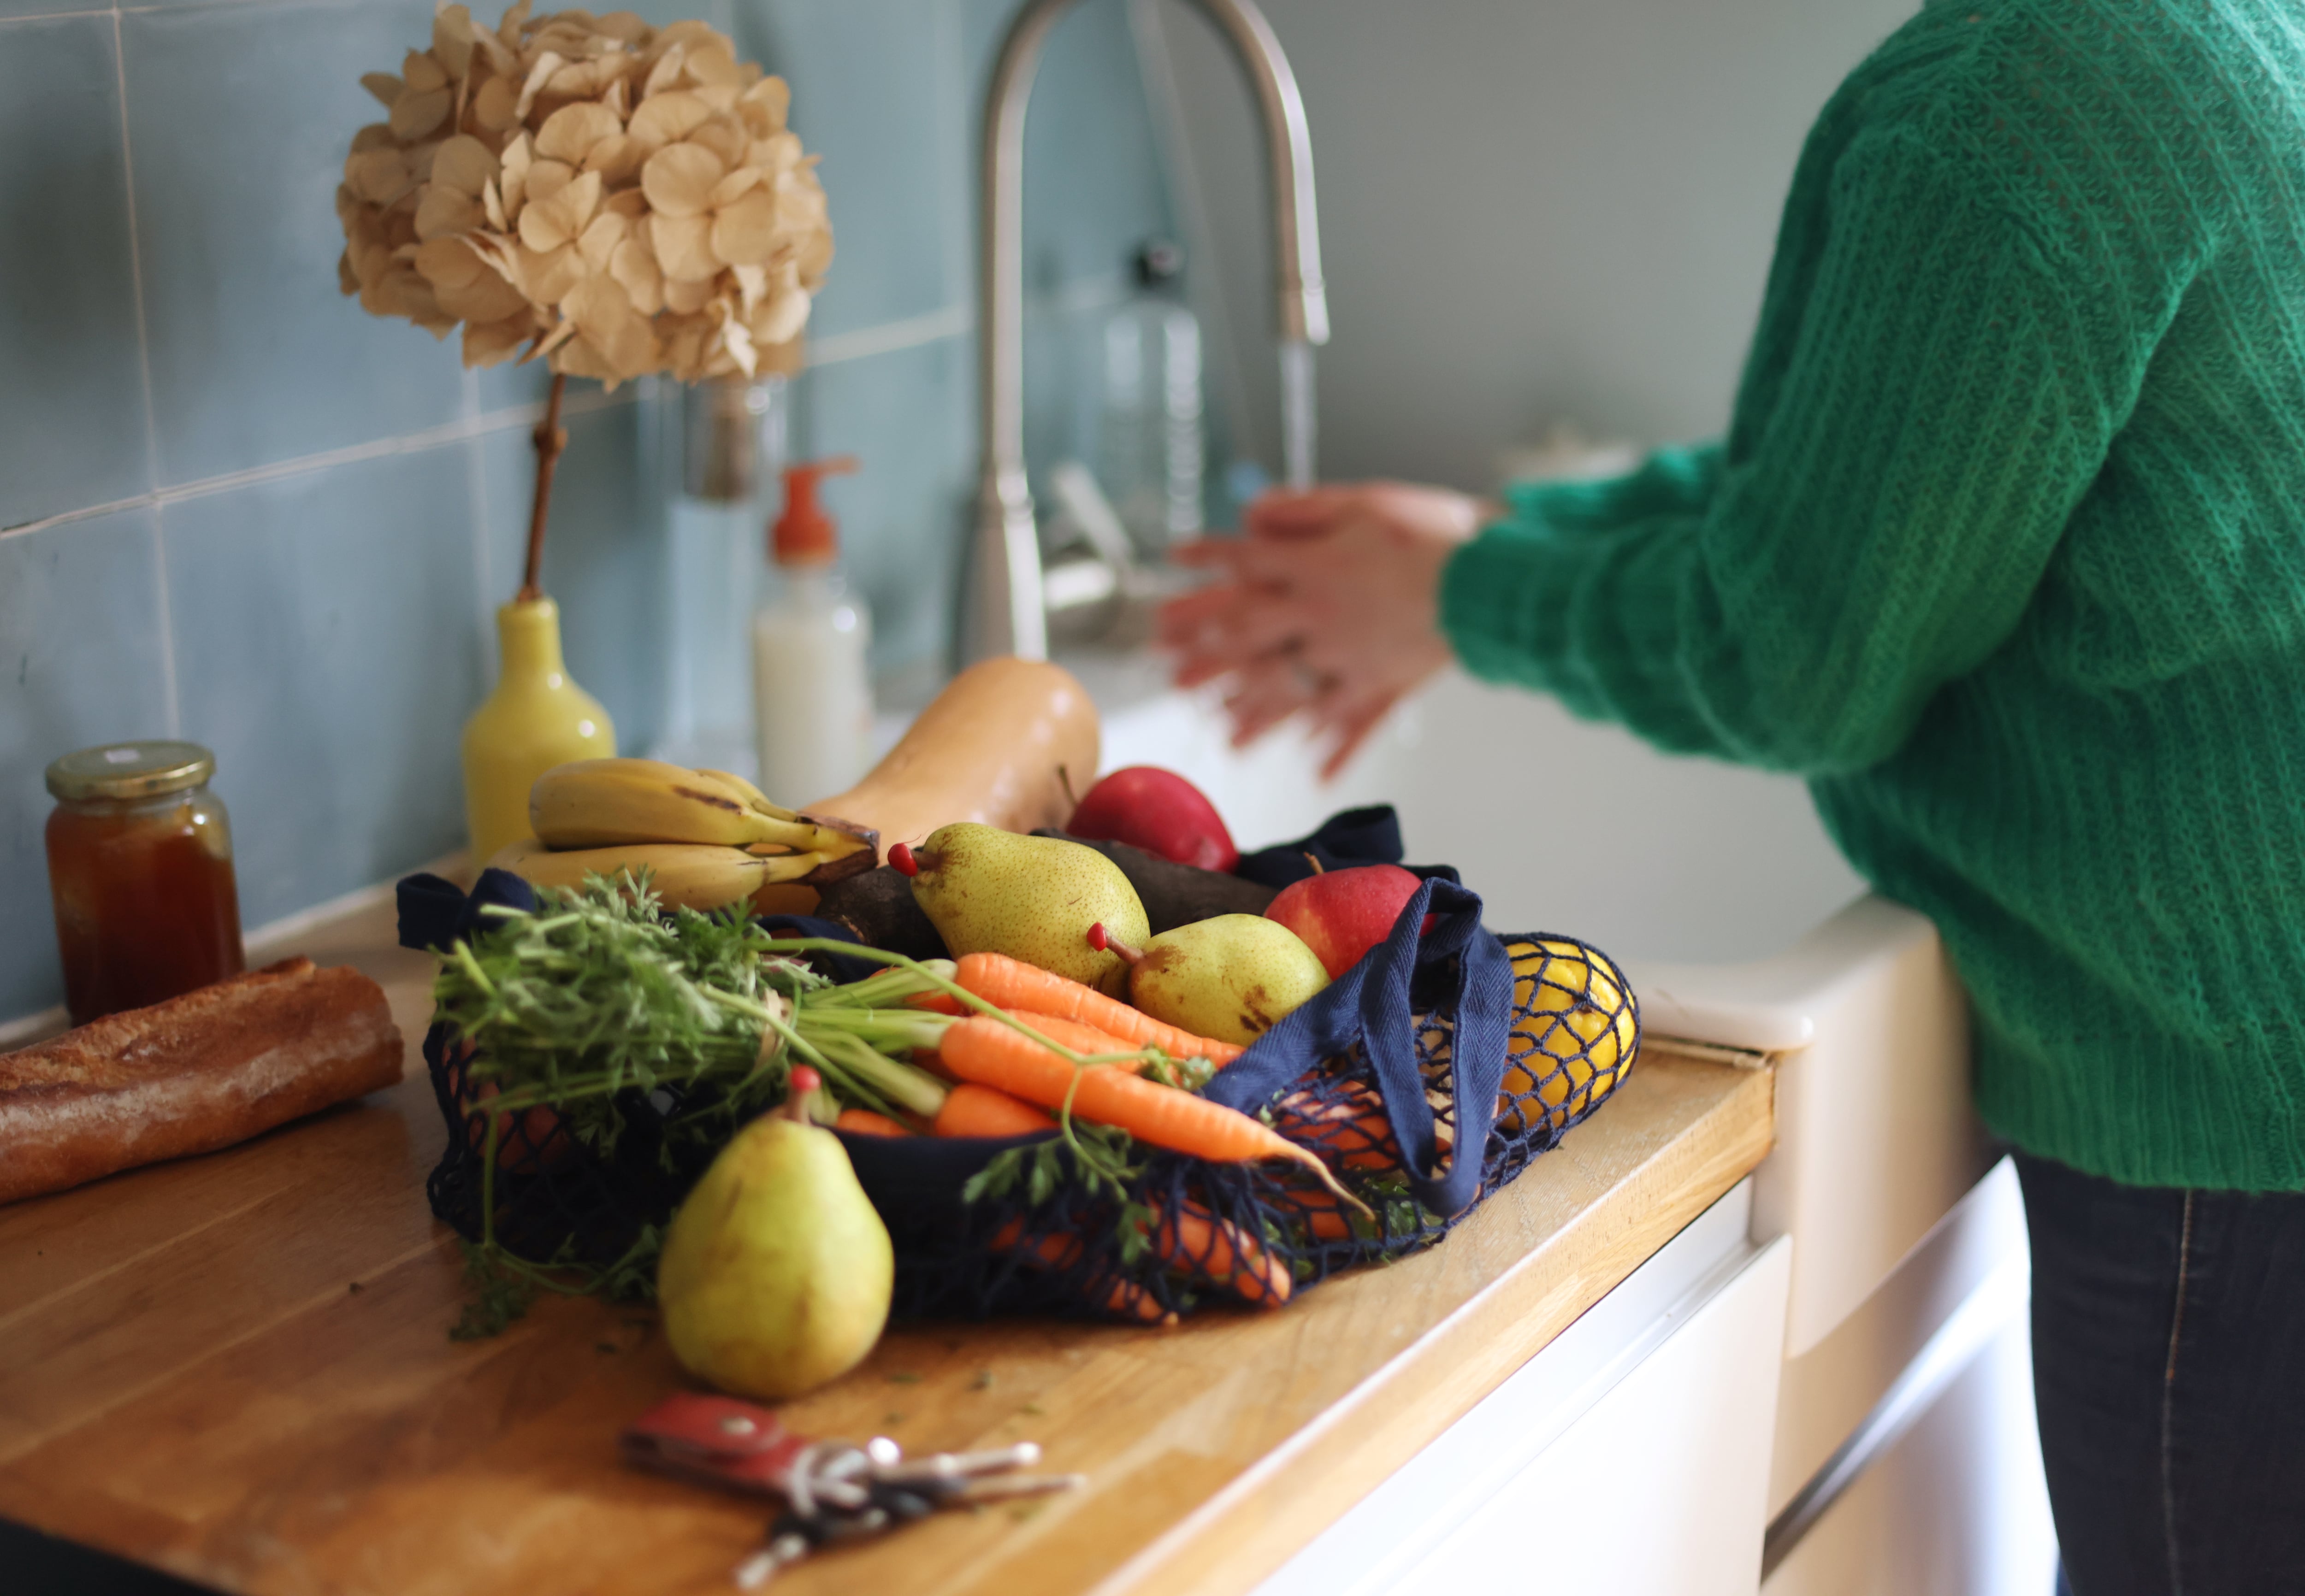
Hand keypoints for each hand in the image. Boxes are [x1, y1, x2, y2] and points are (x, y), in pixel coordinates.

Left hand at [1157, 482, 1487, 777]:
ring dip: (1255, 717)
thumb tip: (1251, 515)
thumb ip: (1301, 510)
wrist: (1487, 578)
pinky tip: (1317, 774)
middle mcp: (1319, 619)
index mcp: (1311, 569)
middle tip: (1171, 679)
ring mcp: (1349, 658)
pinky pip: (1354, 722)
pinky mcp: (1385, 683)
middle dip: (1208, 658)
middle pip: (1250, 639)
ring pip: (1290, 692)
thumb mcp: (1359, 502)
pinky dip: (1336, 750)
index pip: (1245, 564)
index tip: (1177, 559)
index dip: (1209, 559)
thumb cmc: (1429, 531)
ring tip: (1227, 739)